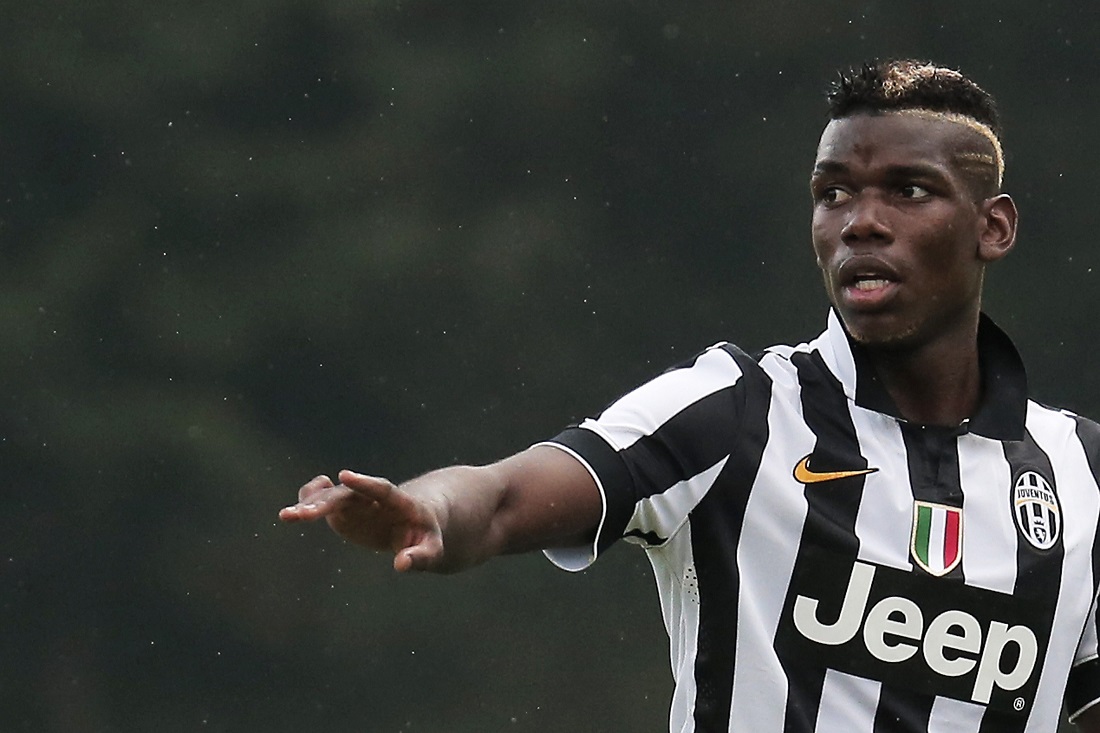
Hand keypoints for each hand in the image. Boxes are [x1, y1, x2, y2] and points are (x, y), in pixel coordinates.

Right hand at [279, 470, 444, 571]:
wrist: (416, 523)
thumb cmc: (426, 536)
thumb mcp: (432, 549)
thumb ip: (420, 557)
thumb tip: (401, 565)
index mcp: (400, 502)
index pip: (382, 489)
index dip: (364, 483)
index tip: (344, 475)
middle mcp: (374, 497)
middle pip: (348, 495)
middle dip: (324, 502)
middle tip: (301, 514)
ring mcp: (357, 502)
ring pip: (331, 497)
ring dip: (310, 504)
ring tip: (287, 516)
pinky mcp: (344, 510)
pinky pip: (324, 499)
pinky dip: (310, 499)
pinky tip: (294, 512)